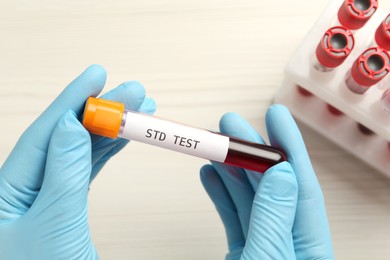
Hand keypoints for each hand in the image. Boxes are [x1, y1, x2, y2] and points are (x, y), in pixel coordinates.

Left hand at [0, 65, 155, 259]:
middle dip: (102, 111)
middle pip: (66, 137)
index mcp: (8, 192)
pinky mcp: (63, 207)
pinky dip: (107, 153)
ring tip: (139, 111)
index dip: (73, 101)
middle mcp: (24, 189)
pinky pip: (86, 171)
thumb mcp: (54, 227)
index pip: (45, 134)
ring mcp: (45, 197)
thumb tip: (70, 125)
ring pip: (80, 151)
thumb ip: (62, 175)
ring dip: (110, 129)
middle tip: (135, 91)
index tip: (99, 75)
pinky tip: (123, 139)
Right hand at [200, 105, 333, 258]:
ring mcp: (263, 246)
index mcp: (310, 248)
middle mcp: (289, 242)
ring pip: (248, 198)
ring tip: (215, 146)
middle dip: (250, 152)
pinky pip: (232, 216)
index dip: (289, 147)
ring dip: (230, 169)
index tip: (276, 116)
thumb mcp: (268, 258)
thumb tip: (281, 172)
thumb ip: (273, 218)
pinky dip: (220, 195)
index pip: (302, 187)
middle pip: (270, 187)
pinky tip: (211, 175)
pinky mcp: (243, 252)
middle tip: (231, 125)